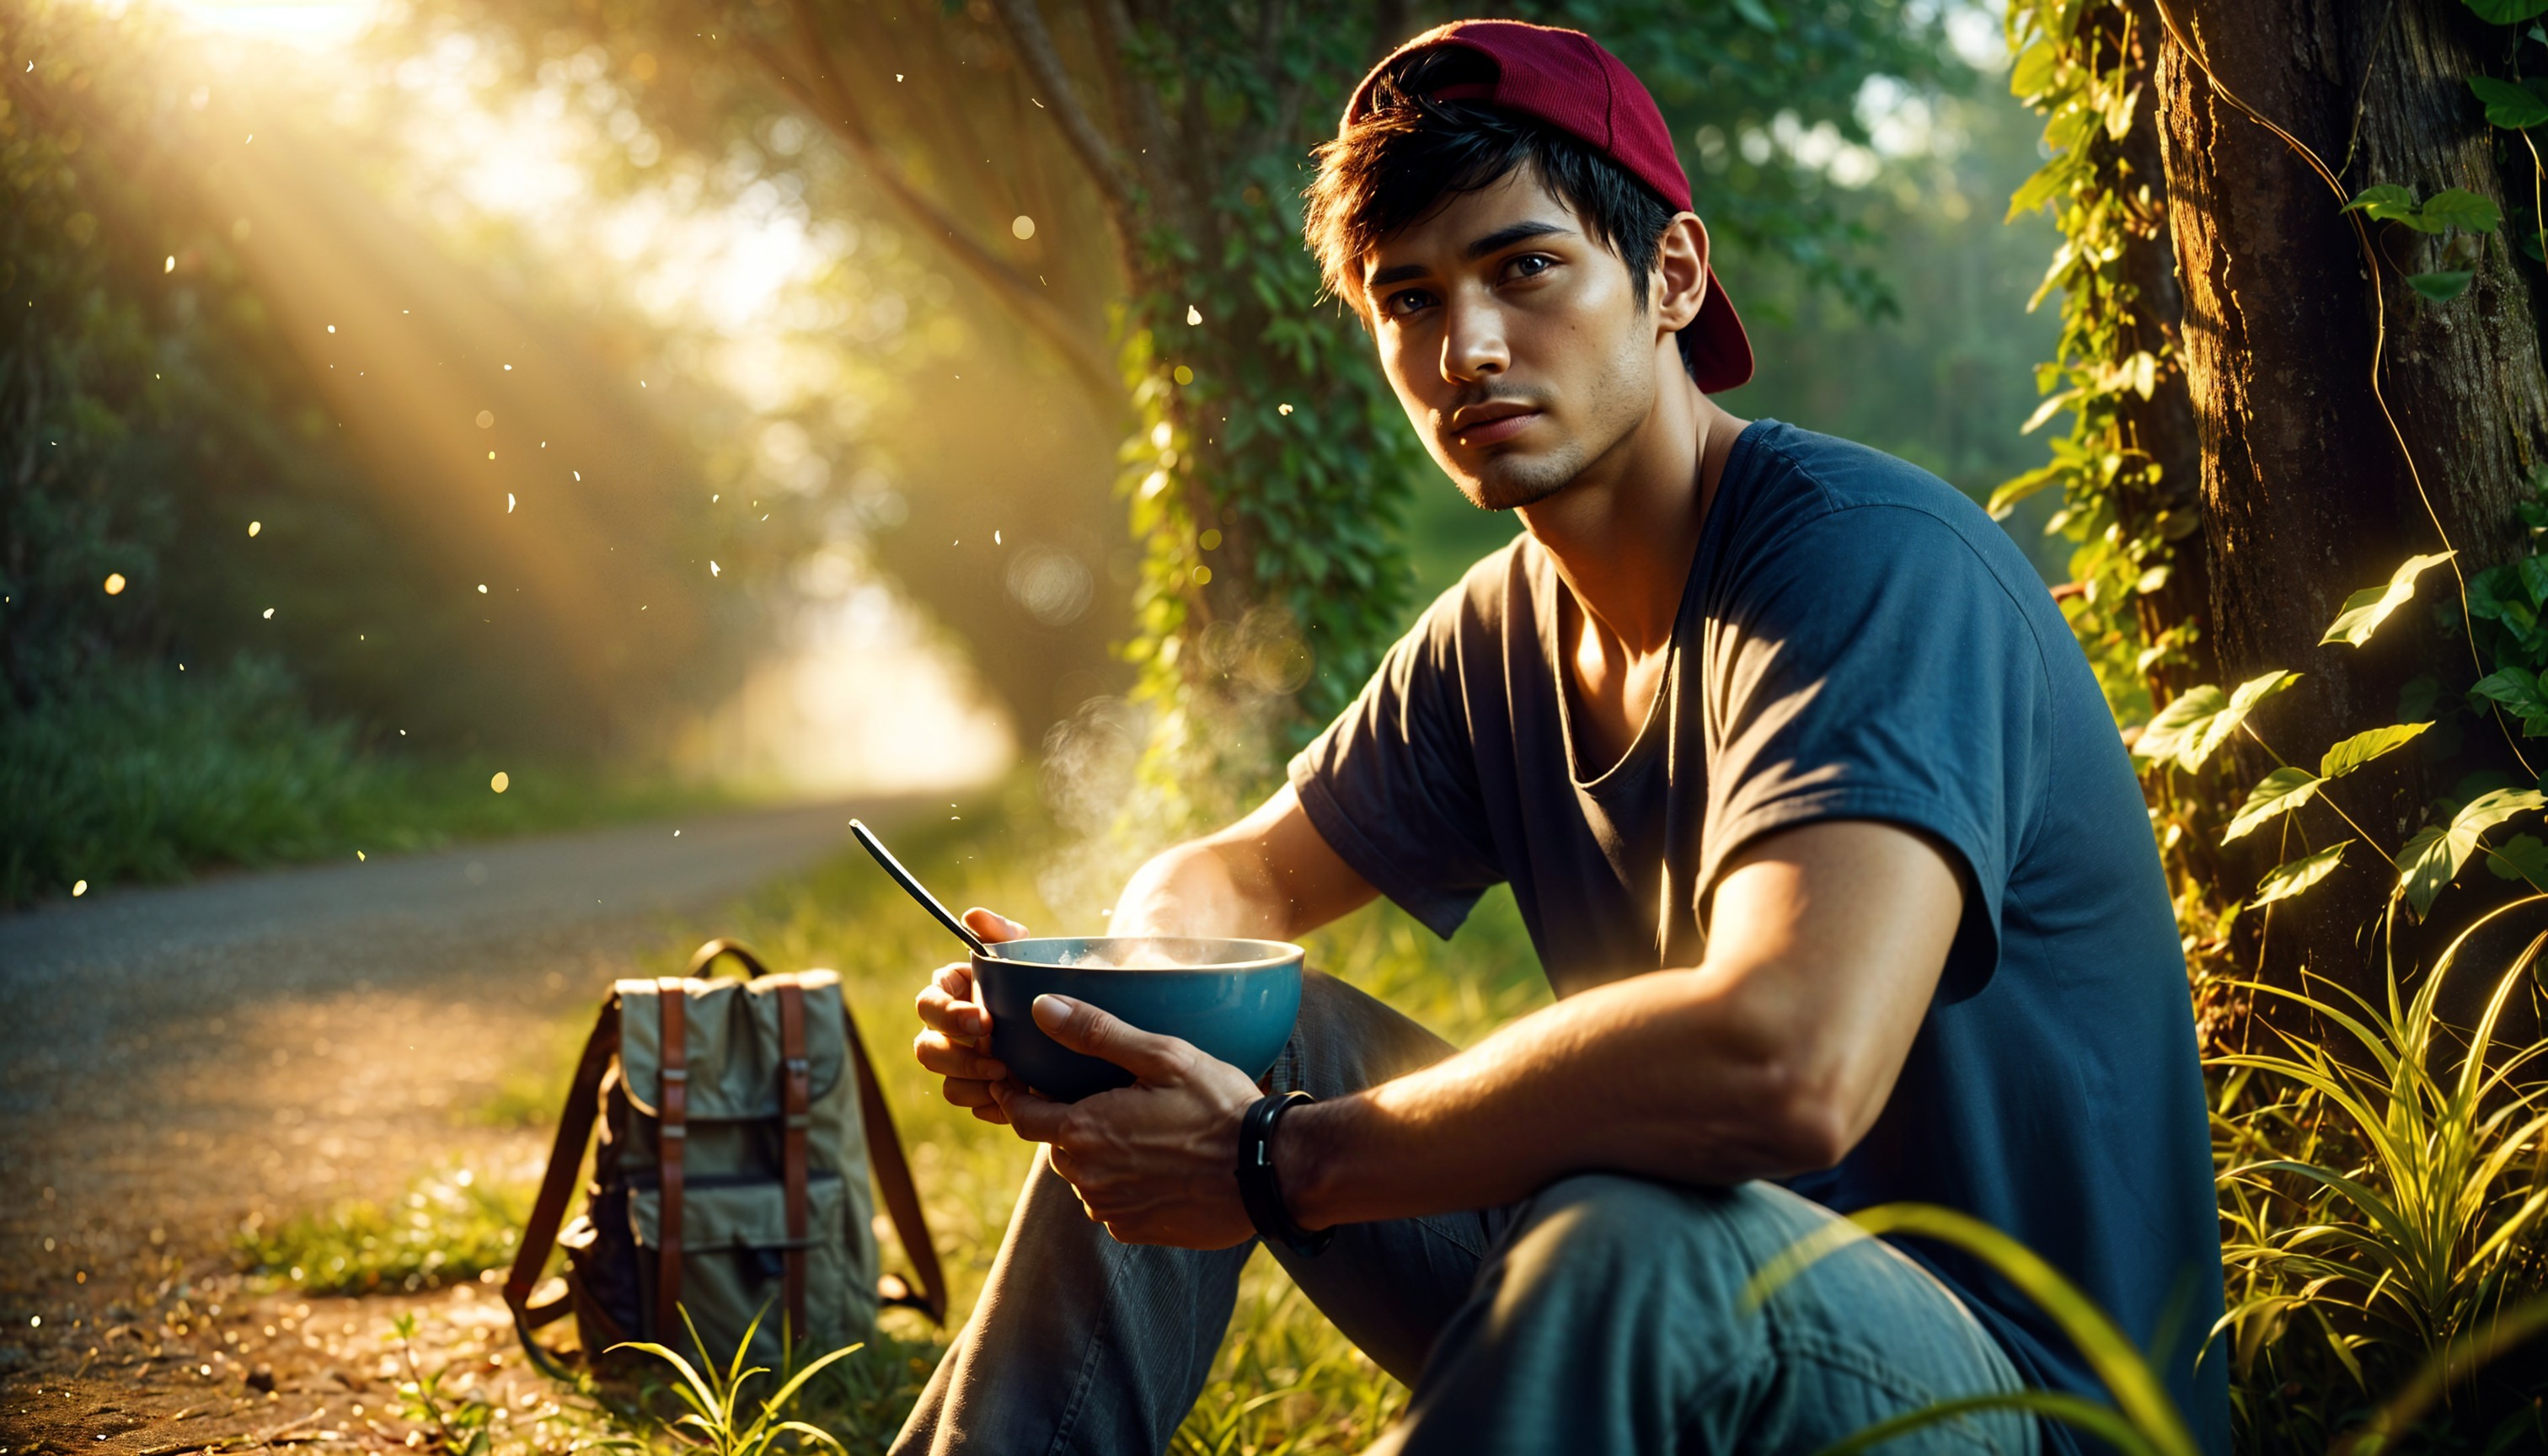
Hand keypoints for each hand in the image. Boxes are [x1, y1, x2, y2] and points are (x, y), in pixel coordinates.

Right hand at [913, 908, 1027, 1124]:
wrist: (1077, 1027)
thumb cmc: (1044, 983)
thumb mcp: (1028, 957)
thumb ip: (1001, 935)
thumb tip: (973, 916)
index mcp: (952, 995)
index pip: (928, 1004)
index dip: (948, 1014)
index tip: (983, 1020)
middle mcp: (949, 1033)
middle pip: (926, 1049)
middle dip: (957, 1057)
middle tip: (997, 1059)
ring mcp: (963, 1066)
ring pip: (946, 1084)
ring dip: (974, 1084)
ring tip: (1011, 1079)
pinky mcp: (981, 1093)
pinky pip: (972, 1106)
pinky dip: (992, 1104)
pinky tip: (1018, 1097)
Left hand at [996, 995, 1262, 1248]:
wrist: (1269, 1172)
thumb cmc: (1217, 1107)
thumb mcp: (1162, 1056)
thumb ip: (1096, 1032)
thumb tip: (1040, 1007)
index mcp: (1084, 1132)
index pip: (1022, 1116)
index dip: (1015, 1096)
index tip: (1015, 1081)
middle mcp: (1088, 1179)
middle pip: (1057, 1145)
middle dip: (1070, 1123)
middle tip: (1105, 1098)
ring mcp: (1112, 1210)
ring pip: (1086, 1177)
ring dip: (1100, 1156)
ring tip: (1141, 1132)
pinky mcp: (1136, 1232)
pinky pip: (1113, 1205)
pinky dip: (1125, 1185)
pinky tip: (1159, 1166)